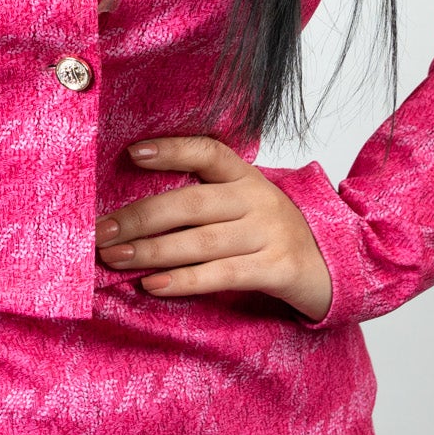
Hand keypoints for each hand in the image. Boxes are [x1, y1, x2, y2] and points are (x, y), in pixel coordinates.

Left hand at [96, 135, 332, 322]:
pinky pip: (221, 275)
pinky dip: (183, 280)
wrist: (332, 266)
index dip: (172, 150)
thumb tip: (136, 212)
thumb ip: (206, 201)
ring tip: (115, 258)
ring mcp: (269, 234)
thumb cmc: (272, 235)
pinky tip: (152, 284)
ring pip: (200, 242)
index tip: (132, 154)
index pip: (208, 152)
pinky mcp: (276, 269)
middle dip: (141, 217)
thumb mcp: (246, 205)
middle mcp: (258, 200)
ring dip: (152, 251)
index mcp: (247, 177)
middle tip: (101, 231)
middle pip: (192, 204)